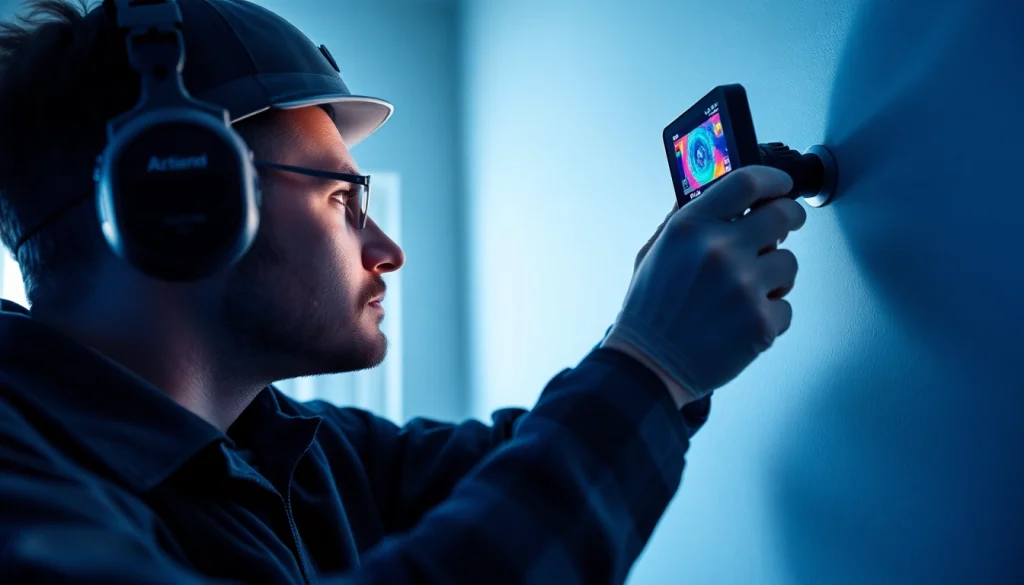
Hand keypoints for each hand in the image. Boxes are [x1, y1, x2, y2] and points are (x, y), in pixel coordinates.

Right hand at [603, 166, 806, 405]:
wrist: (648, 365)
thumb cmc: (650, 311)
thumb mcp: (654, 252)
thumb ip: (684, 218)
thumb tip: (710, 189)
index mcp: (691, 227)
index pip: (747, 181)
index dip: (773, 180)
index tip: (782, 185)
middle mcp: (720, 250)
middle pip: (783, 215)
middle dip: (788, 220)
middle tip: (783, 228)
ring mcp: (744, 286)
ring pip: (790, 263)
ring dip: (775, 275)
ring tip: (745, 291)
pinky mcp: (761, 321)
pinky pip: (786, 306)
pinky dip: (769, 314)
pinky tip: (740, 321)